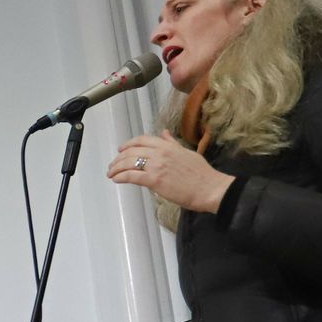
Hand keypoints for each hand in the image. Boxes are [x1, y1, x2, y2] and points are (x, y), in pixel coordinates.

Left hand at [107, 130, 234, 212]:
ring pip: (129, 163)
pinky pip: (132, 176)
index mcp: (168, 145)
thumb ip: (173, 143)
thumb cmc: (201, 174)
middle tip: (113, 165)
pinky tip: (116, 180)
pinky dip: (121, 177)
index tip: (121, 150)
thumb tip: (164, 133)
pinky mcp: (155, 180)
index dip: (128, 144)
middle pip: (132, 151)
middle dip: (119, 158)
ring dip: (116, 168)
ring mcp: (157, 166)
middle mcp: (160, 152)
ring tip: (111, 173)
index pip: (142, 140)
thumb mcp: (187, 152)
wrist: (209, 188)